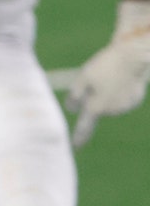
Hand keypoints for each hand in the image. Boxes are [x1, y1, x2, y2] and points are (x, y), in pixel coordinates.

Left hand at [66, 0, 149, 146]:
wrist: (134, 56)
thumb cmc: (105, 65)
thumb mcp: (83, 77)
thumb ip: (75, 95)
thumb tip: (71, 109)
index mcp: (96, 107)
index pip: (84, 126)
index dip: (79, 137)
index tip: (75, 148)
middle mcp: (112, 111)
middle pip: (96, 107)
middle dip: (92, 98)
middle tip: (95, 79)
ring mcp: (125, 106)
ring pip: (108, 102)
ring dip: (105, 93)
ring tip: (110, 76)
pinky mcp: (134, 100)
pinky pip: (120, 98)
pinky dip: (117, 91)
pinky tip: (121, 78)